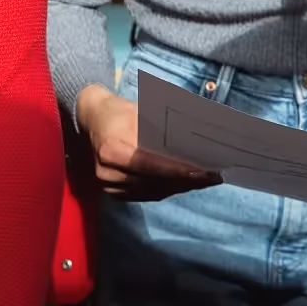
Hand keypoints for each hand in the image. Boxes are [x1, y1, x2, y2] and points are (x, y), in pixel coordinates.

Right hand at [76, 84, 222, 201]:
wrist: (93, 119)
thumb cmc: (120, 111)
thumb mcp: (141, 113)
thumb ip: (163, 130)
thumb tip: (197, 143)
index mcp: (112, 148)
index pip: (149, 164)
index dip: (177, 170)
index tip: (203, 171)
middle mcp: (107, 172)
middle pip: (153, 182)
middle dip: (185, 180)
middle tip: (213, 177)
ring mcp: (109, 185)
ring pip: (152, 191)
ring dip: (180, 187)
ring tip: (205, 181)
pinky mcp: (113, 192)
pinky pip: (146, 194)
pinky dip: (168, 189)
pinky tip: (186, 183)